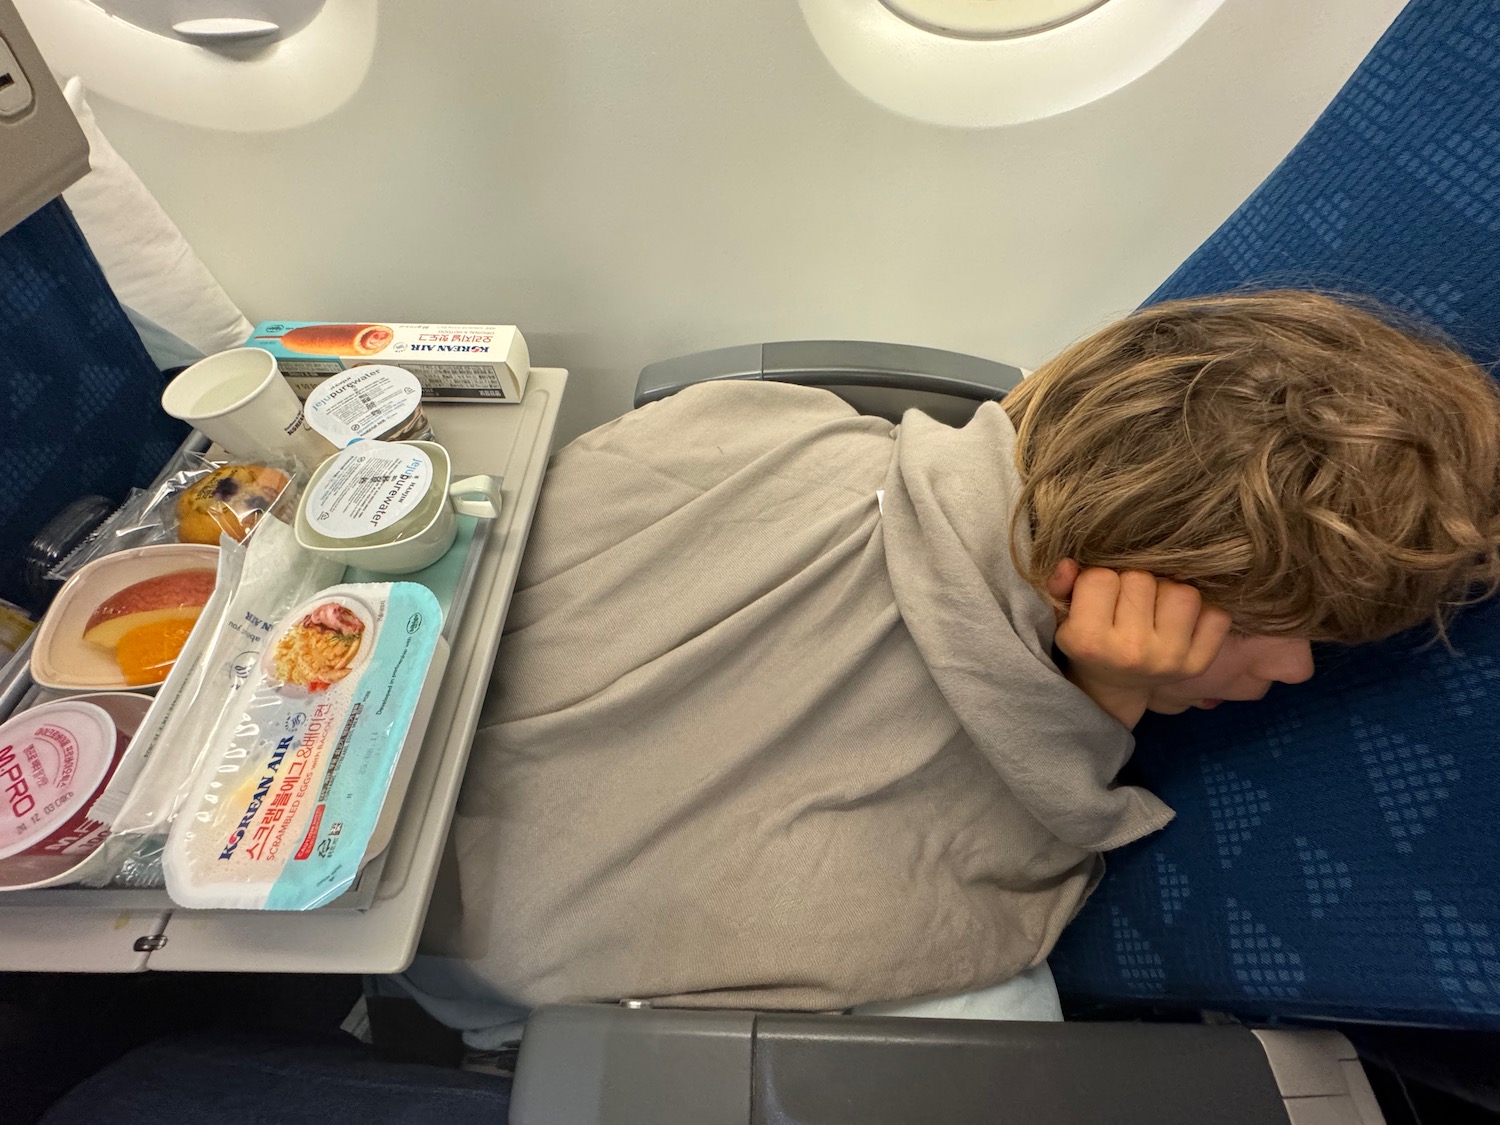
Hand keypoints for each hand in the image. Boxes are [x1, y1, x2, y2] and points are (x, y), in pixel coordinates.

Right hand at [1045, 559, 1232, 728]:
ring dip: (1168, 594)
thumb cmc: (1088, 641)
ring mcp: (1168, 659)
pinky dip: (1202, 614)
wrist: (1115, 687)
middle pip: (1141, 579)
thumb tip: (1069, 564)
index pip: (1100, 577)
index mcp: (1089, 641)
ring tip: (1155, 609)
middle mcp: (1130, 652)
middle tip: (1126, 604)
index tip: (1097, 598)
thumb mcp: (1064, 617)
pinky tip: (1179, 623)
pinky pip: (1216, 616)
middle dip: (1133, 584)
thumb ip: (1061, 587)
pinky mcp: (1197, 664)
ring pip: (1182, 593)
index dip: (1098, 581)